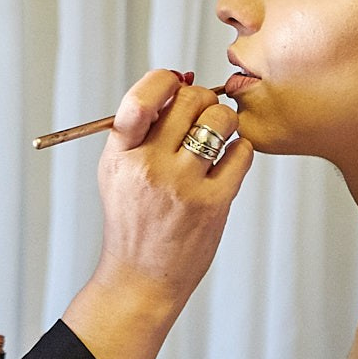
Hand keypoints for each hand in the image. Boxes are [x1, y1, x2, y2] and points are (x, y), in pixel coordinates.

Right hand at [62, 69, 254, 358]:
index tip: (176, 85)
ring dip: (225, 121)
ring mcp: (182, 185)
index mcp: (121, 154)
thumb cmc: (132, 221)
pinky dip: (240, 150)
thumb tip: (178, 82)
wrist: (140, 278)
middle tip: (202, 114)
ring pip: (220, 120)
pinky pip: (241, 152)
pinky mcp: (212, 203)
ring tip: (219, 135)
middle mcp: (149, 166)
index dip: (165, 81)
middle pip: (189, 100)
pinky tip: (228, 161)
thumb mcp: (116, 171)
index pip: (142, 96)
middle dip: (202, 100)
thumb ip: (138, 129)